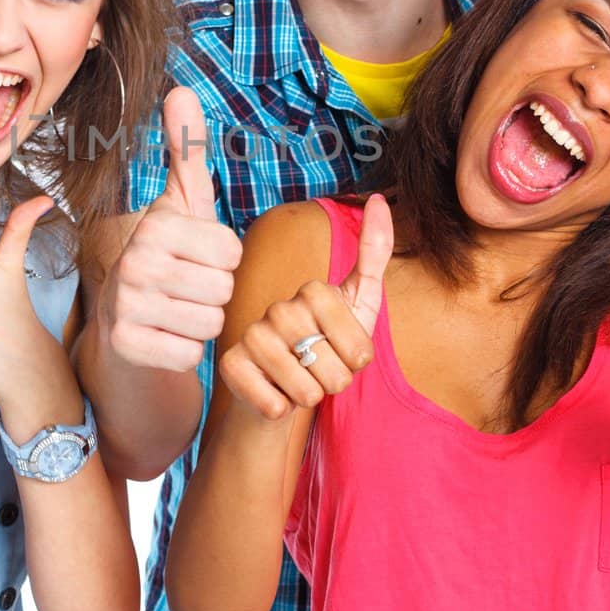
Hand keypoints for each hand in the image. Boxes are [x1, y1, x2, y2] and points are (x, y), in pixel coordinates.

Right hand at [98, 87, 242, 371]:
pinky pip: (191, 354)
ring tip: (175, 311)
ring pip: (210, 322)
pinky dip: (183, 351)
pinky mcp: (127, 345)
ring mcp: (127, 305)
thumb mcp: (183, 205)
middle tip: (186, 289)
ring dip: (201, 323)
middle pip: (224, 288)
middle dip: (214, 294)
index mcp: (156, 224)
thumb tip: (182, 88)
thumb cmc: (166, 258)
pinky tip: (163, 337)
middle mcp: (134, 261)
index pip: (232, 251)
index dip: (223, 260)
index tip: (194, 258)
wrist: (123, 324)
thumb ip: (187, 150)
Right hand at [219, 194, 393, 419]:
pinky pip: (276, 406)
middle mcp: (279, 308)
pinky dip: (281, 411)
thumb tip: (378, 198)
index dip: (357, 363)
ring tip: (296, 382)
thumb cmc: (324, 347)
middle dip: (334, 384)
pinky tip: (272, 395)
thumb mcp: (358, 303)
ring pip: (306, 392)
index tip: (344, 353)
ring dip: (308, 398)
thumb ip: (374, 254)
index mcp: (313, 291)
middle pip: (335, 373)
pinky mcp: (231, 366)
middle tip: (318, 371)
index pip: (359, 350)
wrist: (278, 387)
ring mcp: (252, 336)